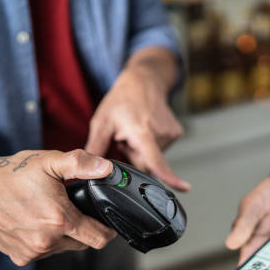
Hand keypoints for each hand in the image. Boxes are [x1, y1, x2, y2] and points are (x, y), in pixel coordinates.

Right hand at [0, 149, 116, 265]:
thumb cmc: (11, 175)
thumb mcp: (49, 161)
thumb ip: (81, 164)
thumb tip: (107, 168)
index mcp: (60, 220)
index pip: (99, 238)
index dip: (108, 230)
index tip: (107, 223)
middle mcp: (48, 241)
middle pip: (83, 244)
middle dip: (84, 229)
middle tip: (73, 211)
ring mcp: (33, 252)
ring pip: (63, 248)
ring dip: (63, 236)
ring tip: (50, 214)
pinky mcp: (20, 257)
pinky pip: (44, 253)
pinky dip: (45, 241)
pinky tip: (35, 224)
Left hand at [85, 68, 189, 190]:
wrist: (143, 81)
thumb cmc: (121, 100)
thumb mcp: (101, 123)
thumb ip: (95, 150)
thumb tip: (85, 171)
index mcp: (141, 131)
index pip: (155, 160)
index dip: (168, 177)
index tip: (184, 188)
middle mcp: (160, 133)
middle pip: (147, 164)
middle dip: (134, 157)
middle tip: (125, 138)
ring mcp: (170, 133)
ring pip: (153, 157)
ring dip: (142, 149)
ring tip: (136, 130)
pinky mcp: (176, 133)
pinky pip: (161, 149)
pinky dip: (151, 144)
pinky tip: (146, 128)